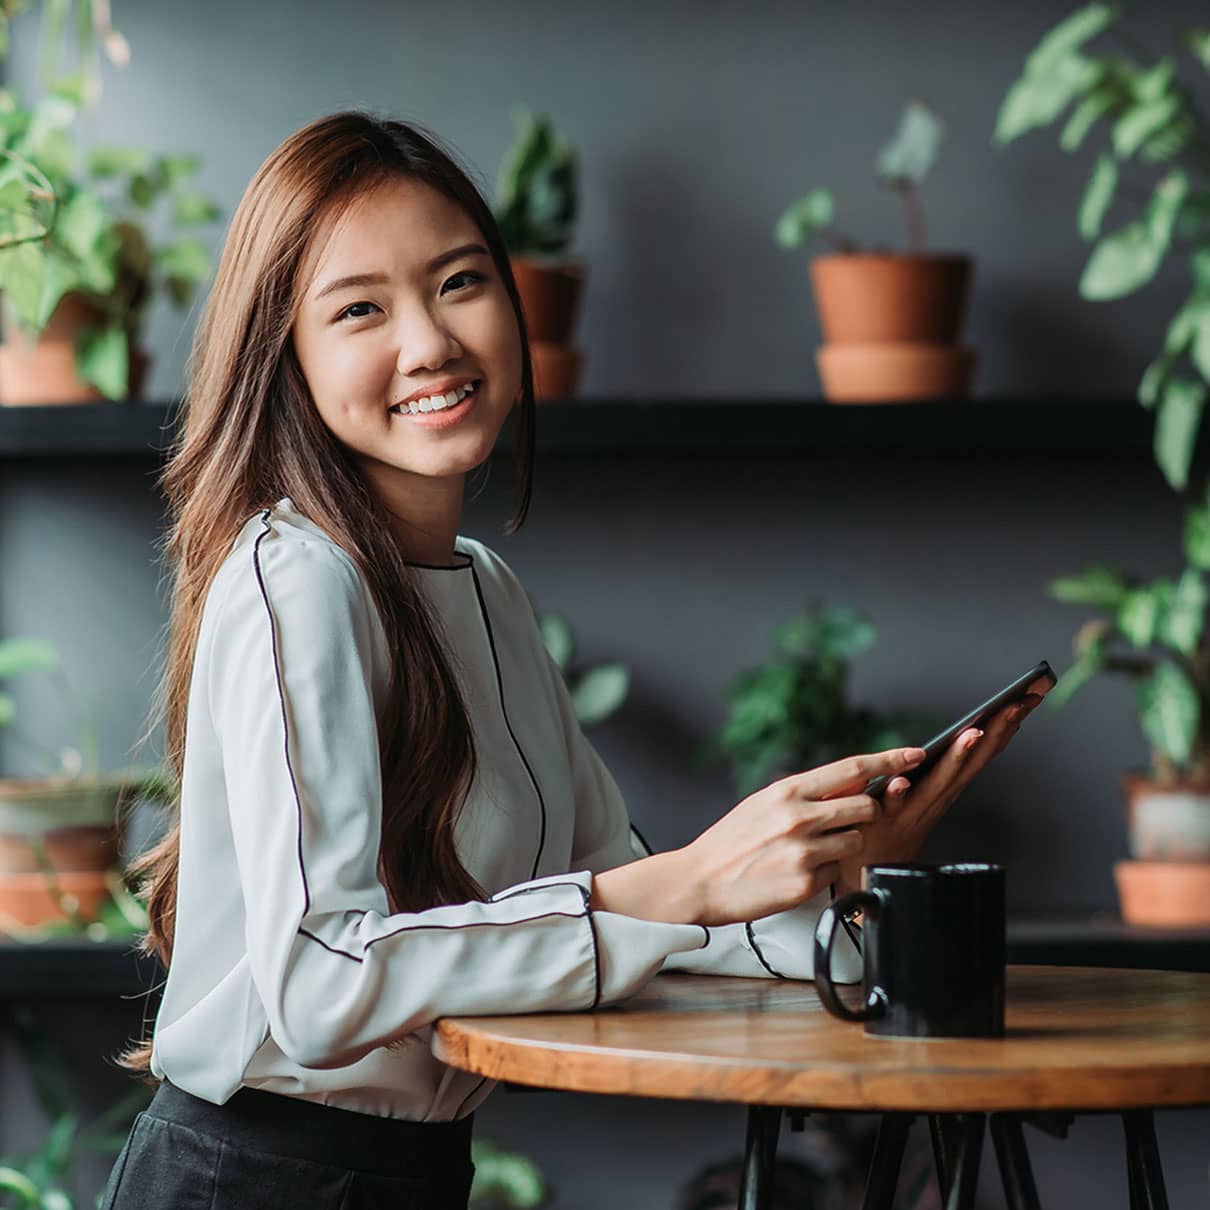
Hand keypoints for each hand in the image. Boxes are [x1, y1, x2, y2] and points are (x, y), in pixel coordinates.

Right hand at [678, 745, 927, 926]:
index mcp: (788, 790)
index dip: (889, 760)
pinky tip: (795, 873)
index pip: (852, 768)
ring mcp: (803, 850)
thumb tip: (850, 782)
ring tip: (809, 852)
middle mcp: (799, 817)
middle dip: (866, 814)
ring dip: (843, 847)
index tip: (914, 755)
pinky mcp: (805, 882)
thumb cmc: (731, 841)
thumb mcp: (764, 803)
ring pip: (856, 842)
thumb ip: (807, 793)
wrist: (700, 880)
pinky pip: (836, 873)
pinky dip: (823, 874)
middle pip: (866, 806)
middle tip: (845, 823)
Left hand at [833, 679, 1050, 894]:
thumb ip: (949, 763)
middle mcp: (936, 796)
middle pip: (971, 761)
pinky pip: (890, 806)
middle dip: (995, 732)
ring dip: (958, 758)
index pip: (983, 750)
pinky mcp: (882, 821)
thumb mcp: (931, 789)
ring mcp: (912, 809)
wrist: (873, 868)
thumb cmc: (899, 824)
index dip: (1005, 724)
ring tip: (973, 733)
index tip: (1028, 696)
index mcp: (948, 785)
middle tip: (1015, 706)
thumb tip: (975, 730)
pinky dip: (897, 794)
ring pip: (939, 781)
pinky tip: (901, 781)